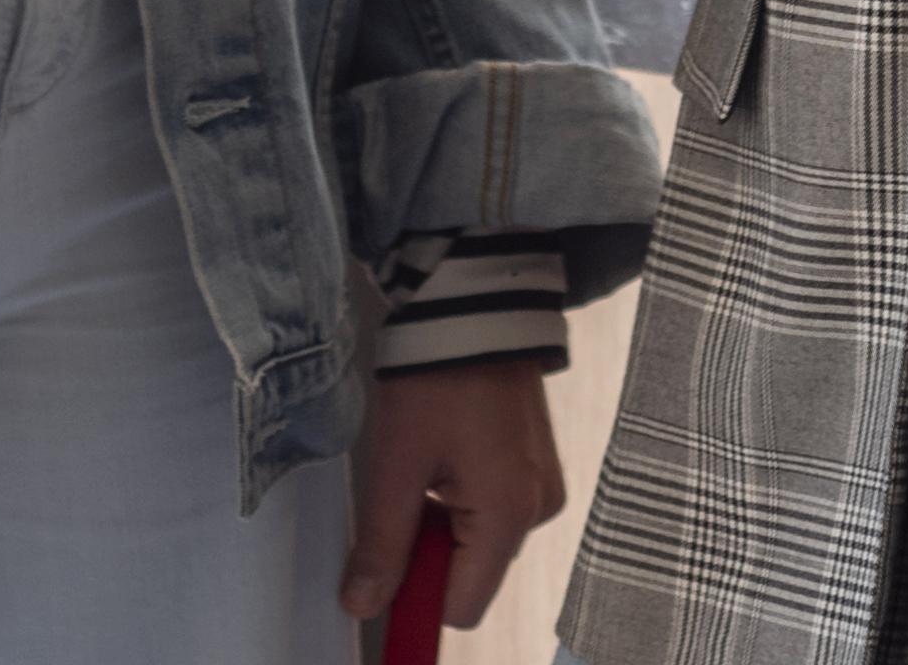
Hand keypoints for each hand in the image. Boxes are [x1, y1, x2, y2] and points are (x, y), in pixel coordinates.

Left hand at [346, 356, 564, 631]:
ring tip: (425, 463)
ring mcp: (543, 482)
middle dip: (428, 552)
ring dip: (443, 522)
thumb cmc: (438, 377)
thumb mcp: (397, 464)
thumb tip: (364, 605)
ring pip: (479, 541)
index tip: (381, 570)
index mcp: (510, 515)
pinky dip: (463, 497)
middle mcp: (539, 507)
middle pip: (471, 574)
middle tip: (401, 495)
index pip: (461, 606)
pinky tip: (446, 452)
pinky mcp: (537, 461)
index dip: (415, 596)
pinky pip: (494, 508)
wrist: (476, 300)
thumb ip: (383, 545)